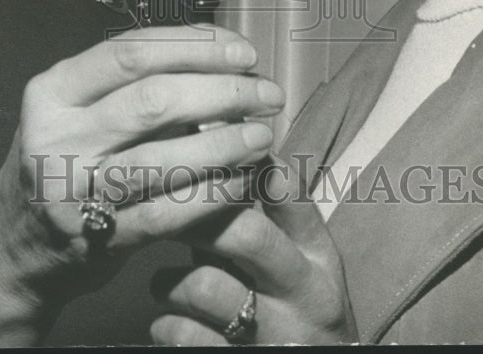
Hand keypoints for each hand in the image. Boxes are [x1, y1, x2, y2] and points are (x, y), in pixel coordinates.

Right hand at [0, 25, 284, 306]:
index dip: (197, 47)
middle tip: (266, 94)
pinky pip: (169, 212)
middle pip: (155, 99)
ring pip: (164, 157)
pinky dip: (213, 193)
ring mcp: (73, 191)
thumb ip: (137, 81)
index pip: (132, 50)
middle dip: (224, 92)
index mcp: (53, 90)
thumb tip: (221, 53)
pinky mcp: (97, 239)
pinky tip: (243, 180)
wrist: (15, 248)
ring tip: (262, 134)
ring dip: (226, 143)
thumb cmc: (66, 159)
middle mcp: (56, 136)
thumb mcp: (79, 109)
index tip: (243, 52)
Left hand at [149, 154, 357, 344]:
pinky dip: (166, 325)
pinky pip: (187, 337)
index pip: (290, 194)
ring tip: (164, 282)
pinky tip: (167, 321)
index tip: (211, 152)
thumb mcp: (296, 259)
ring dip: (172, 281)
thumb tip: (209, 149)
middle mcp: (305, 292)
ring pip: (208, 287)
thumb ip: (260, 215)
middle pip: (248, 234)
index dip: (247, 166)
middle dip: (200, 219)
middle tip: (166, 213)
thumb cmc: (292, 306)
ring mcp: (275, 333)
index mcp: (318, 254)